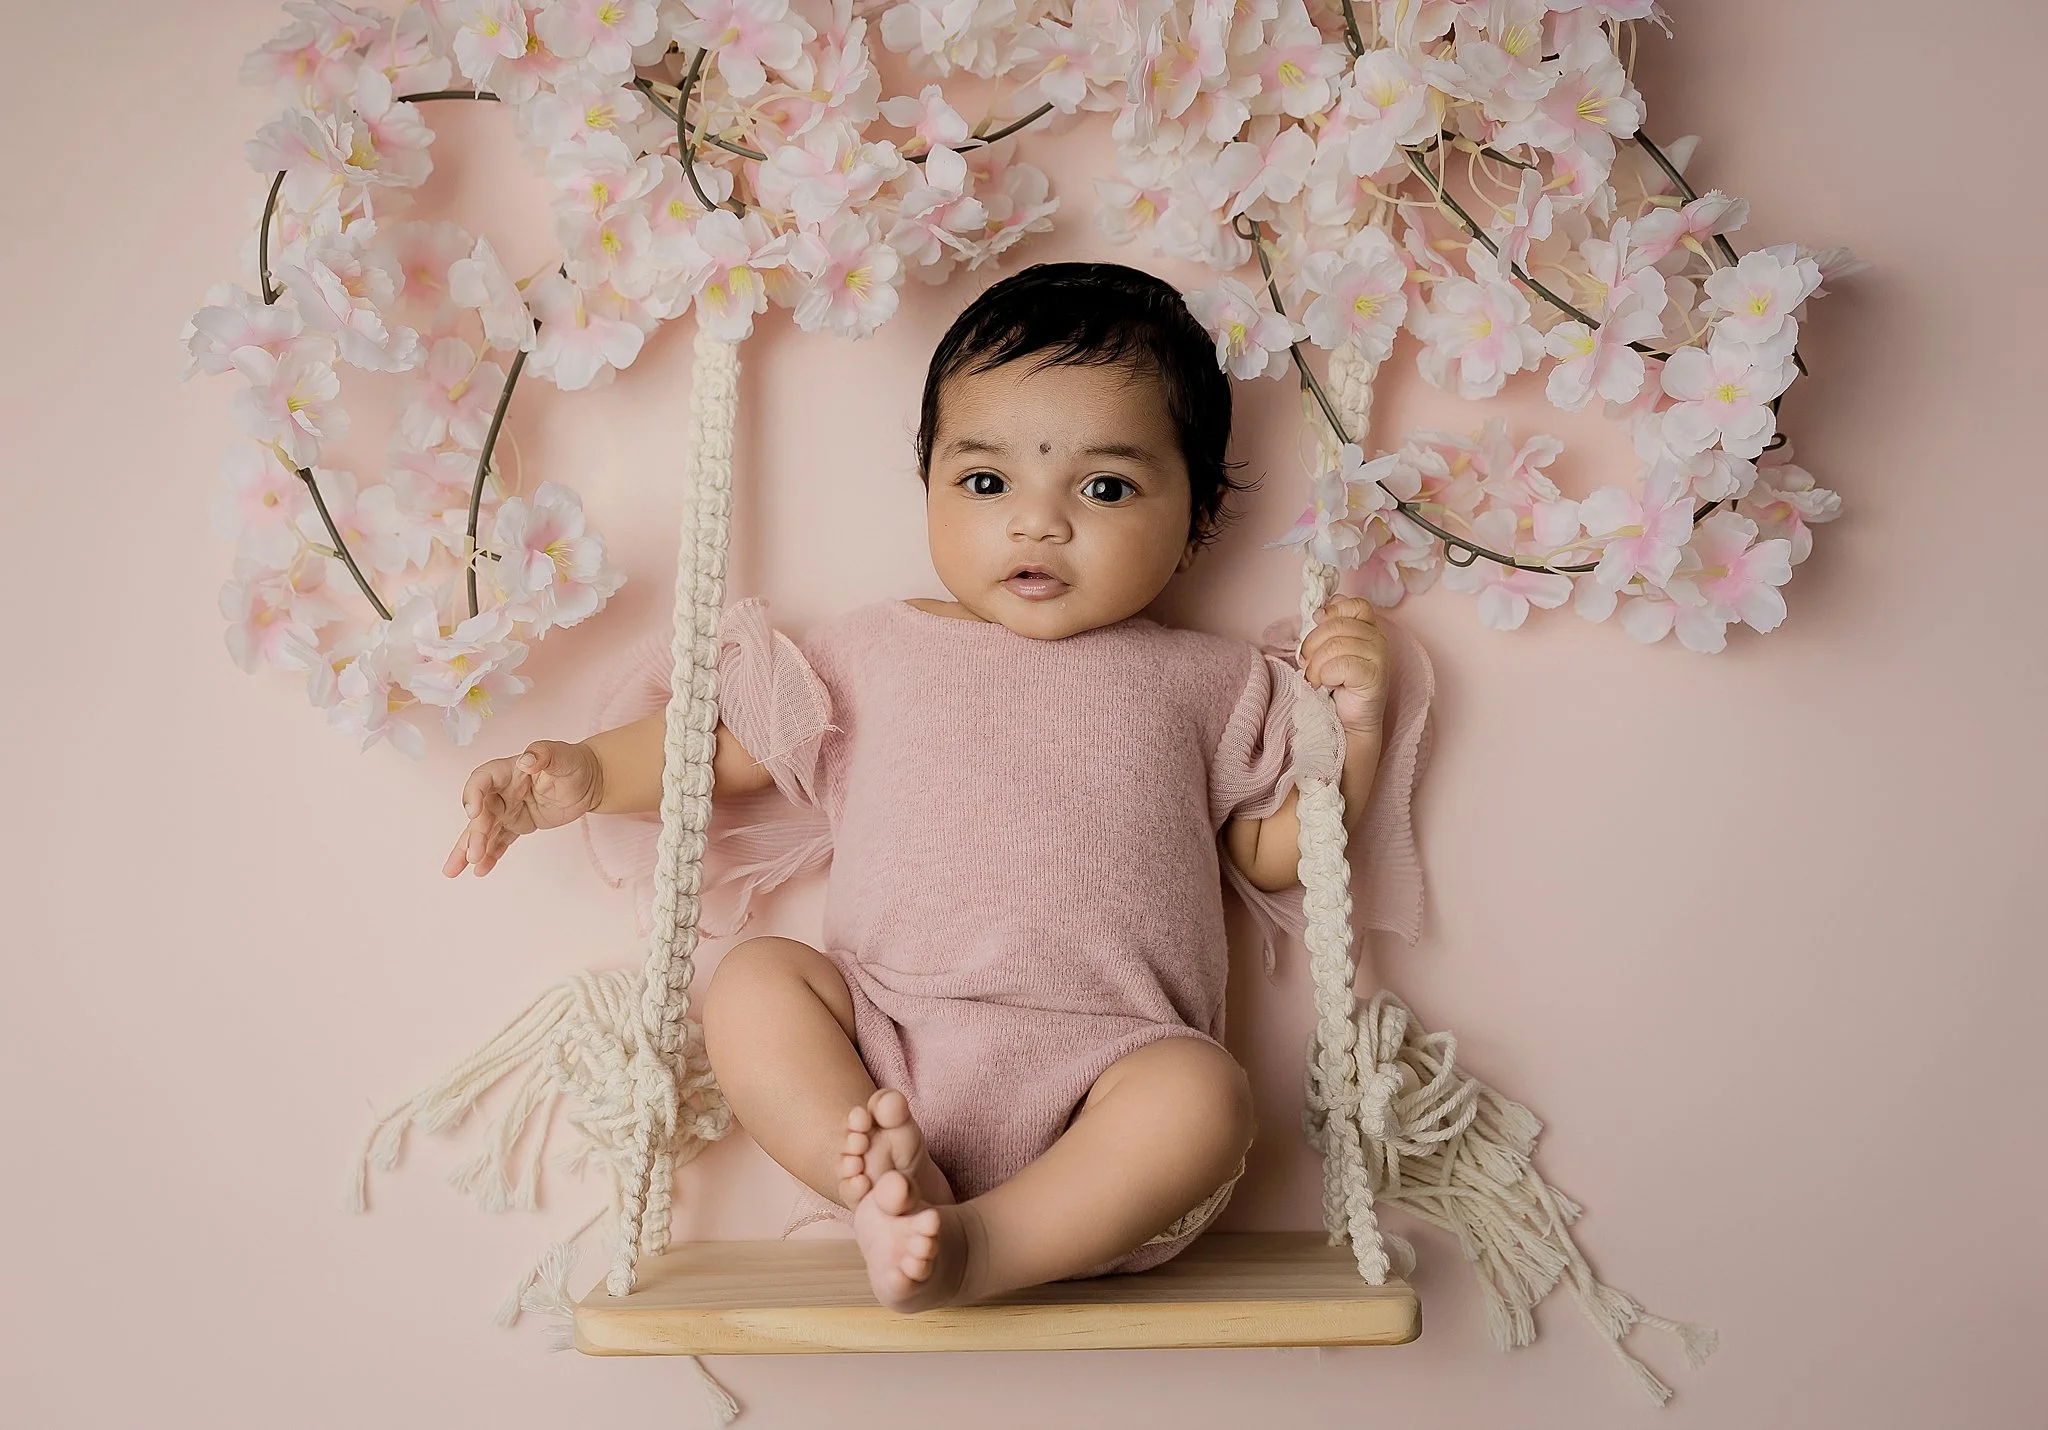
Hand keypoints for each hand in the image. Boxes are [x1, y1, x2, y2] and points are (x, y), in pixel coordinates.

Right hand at [441, 739, 604, 877]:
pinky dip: (490, 855)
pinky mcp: (517, 825)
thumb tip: (526, 760)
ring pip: (483, 830)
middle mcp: (502, 791)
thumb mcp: (562, 755)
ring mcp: (508, 810)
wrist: (588, 781)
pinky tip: (481, 870)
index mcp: (507, 771)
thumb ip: (543, 754)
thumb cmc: (573, 763)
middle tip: (473, 854)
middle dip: (475, 833)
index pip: (482, 780)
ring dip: (470, 849)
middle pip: (481, 812)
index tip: (472, 812)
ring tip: (455, 870)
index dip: (473, 795)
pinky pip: (500, 841)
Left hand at [1300, 595, 1390, 732]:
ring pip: (1335, 646)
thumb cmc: (1338, 685)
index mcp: (1369, 628)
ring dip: (1316, 665)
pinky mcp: (1375, 677)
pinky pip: (1340, 666)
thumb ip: (1329, 629)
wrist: (1350, 721)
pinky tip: (1327, 685)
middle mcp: (1378, 639)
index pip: (1354, 605)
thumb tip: (1320, 612)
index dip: (1332, 612)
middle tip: (1307, 664)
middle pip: (1336, 625)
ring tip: (1316, 678)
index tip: (1317, 625)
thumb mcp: (1330, 651)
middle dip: (1312, 645)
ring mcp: (1379, 657)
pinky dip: (1325, 676)